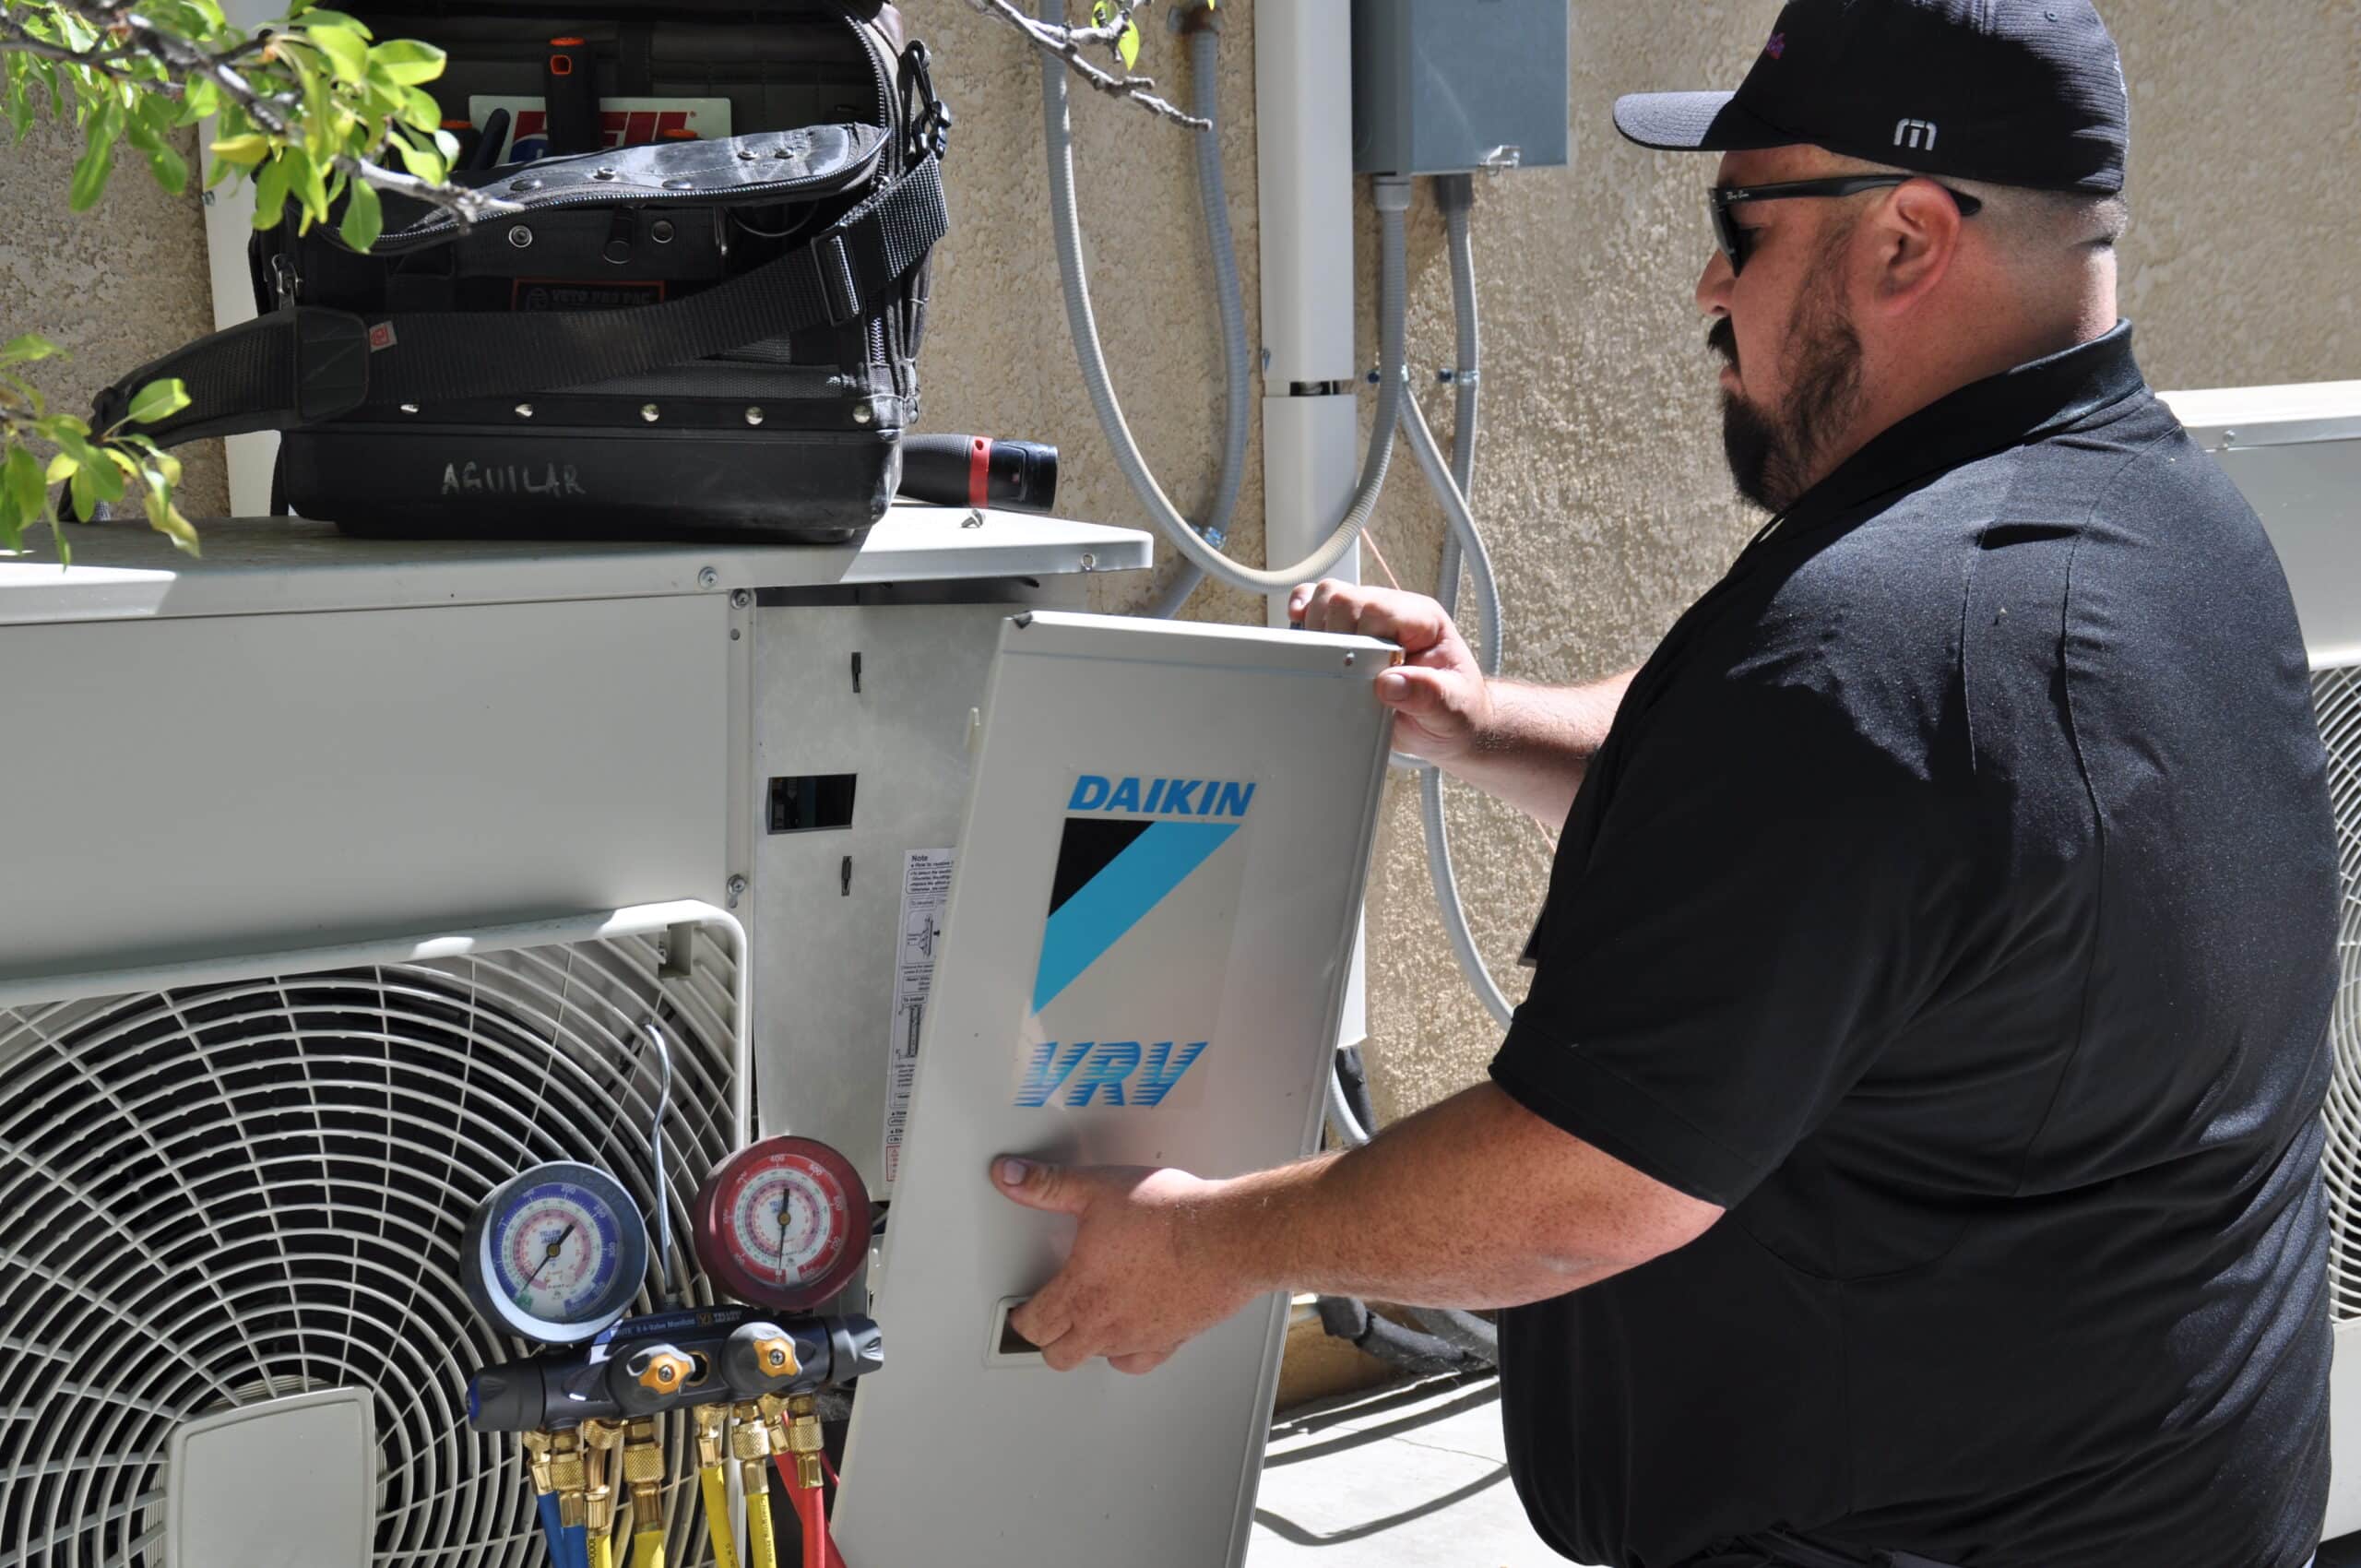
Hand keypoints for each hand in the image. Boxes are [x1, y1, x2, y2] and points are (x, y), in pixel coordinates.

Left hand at [992, 1156, 1262, 1373]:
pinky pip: (1140, 1362)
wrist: (1228, 1236)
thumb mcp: (1098, 1188)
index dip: (1021, 1318)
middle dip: (1047, 1339)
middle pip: (1060, 1355)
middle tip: (1045, 1322)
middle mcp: (1107, 1323)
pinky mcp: (1173, 1338)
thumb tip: (1010, 1177)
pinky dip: (1127, 1353)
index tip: (1021, 1310)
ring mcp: (1141, 1336)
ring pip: (1099, 1359)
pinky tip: (1130, 1338)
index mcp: (1081, 1291)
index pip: (1034, 1324)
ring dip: (1086, 1346)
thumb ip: (1048, 1185)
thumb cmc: (1171, 1216)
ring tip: (1084, 1326)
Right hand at [1287, 580, 1490, 765]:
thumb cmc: (1457, 712)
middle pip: (1345, 598)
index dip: (1359, 639)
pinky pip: (1318, 609)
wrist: (1452, 726)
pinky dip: (1303, 619)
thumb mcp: (1452, 710)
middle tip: (1339, 673)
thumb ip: (1428, 695)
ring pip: (1326, 598)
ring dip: (1315, 628)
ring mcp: (1371, 621)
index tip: (1358, 672)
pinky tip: (1301, 639)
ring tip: (1323, 663)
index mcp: (1423, 621)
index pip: (1377, 609)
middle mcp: (1395, 613)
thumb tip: (1390, 682)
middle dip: (1332, 635)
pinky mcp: (1351, 634)